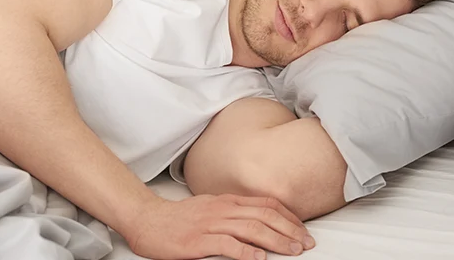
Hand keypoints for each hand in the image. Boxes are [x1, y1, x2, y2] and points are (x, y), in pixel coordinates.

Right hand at [123, 193, 315, 259]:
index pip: (266, 204)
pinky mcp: (198, 241)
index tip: (302, 229)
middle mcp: (222, 209)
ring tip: (292, 251)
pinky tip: (259, 258)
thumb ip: (234, 213)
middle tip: (306, 243)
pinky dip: (246, 251)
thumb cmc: (179, 218)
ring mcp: (210, 224)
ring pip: (251, 228)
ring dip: (276, 240)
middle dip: (289, 229)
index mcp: (227, 201)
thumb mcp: (211, 208)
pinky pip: (227, 244)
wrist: (147, 220)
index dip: (288, 216)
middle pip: (264, 215)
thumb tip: (259, 221)